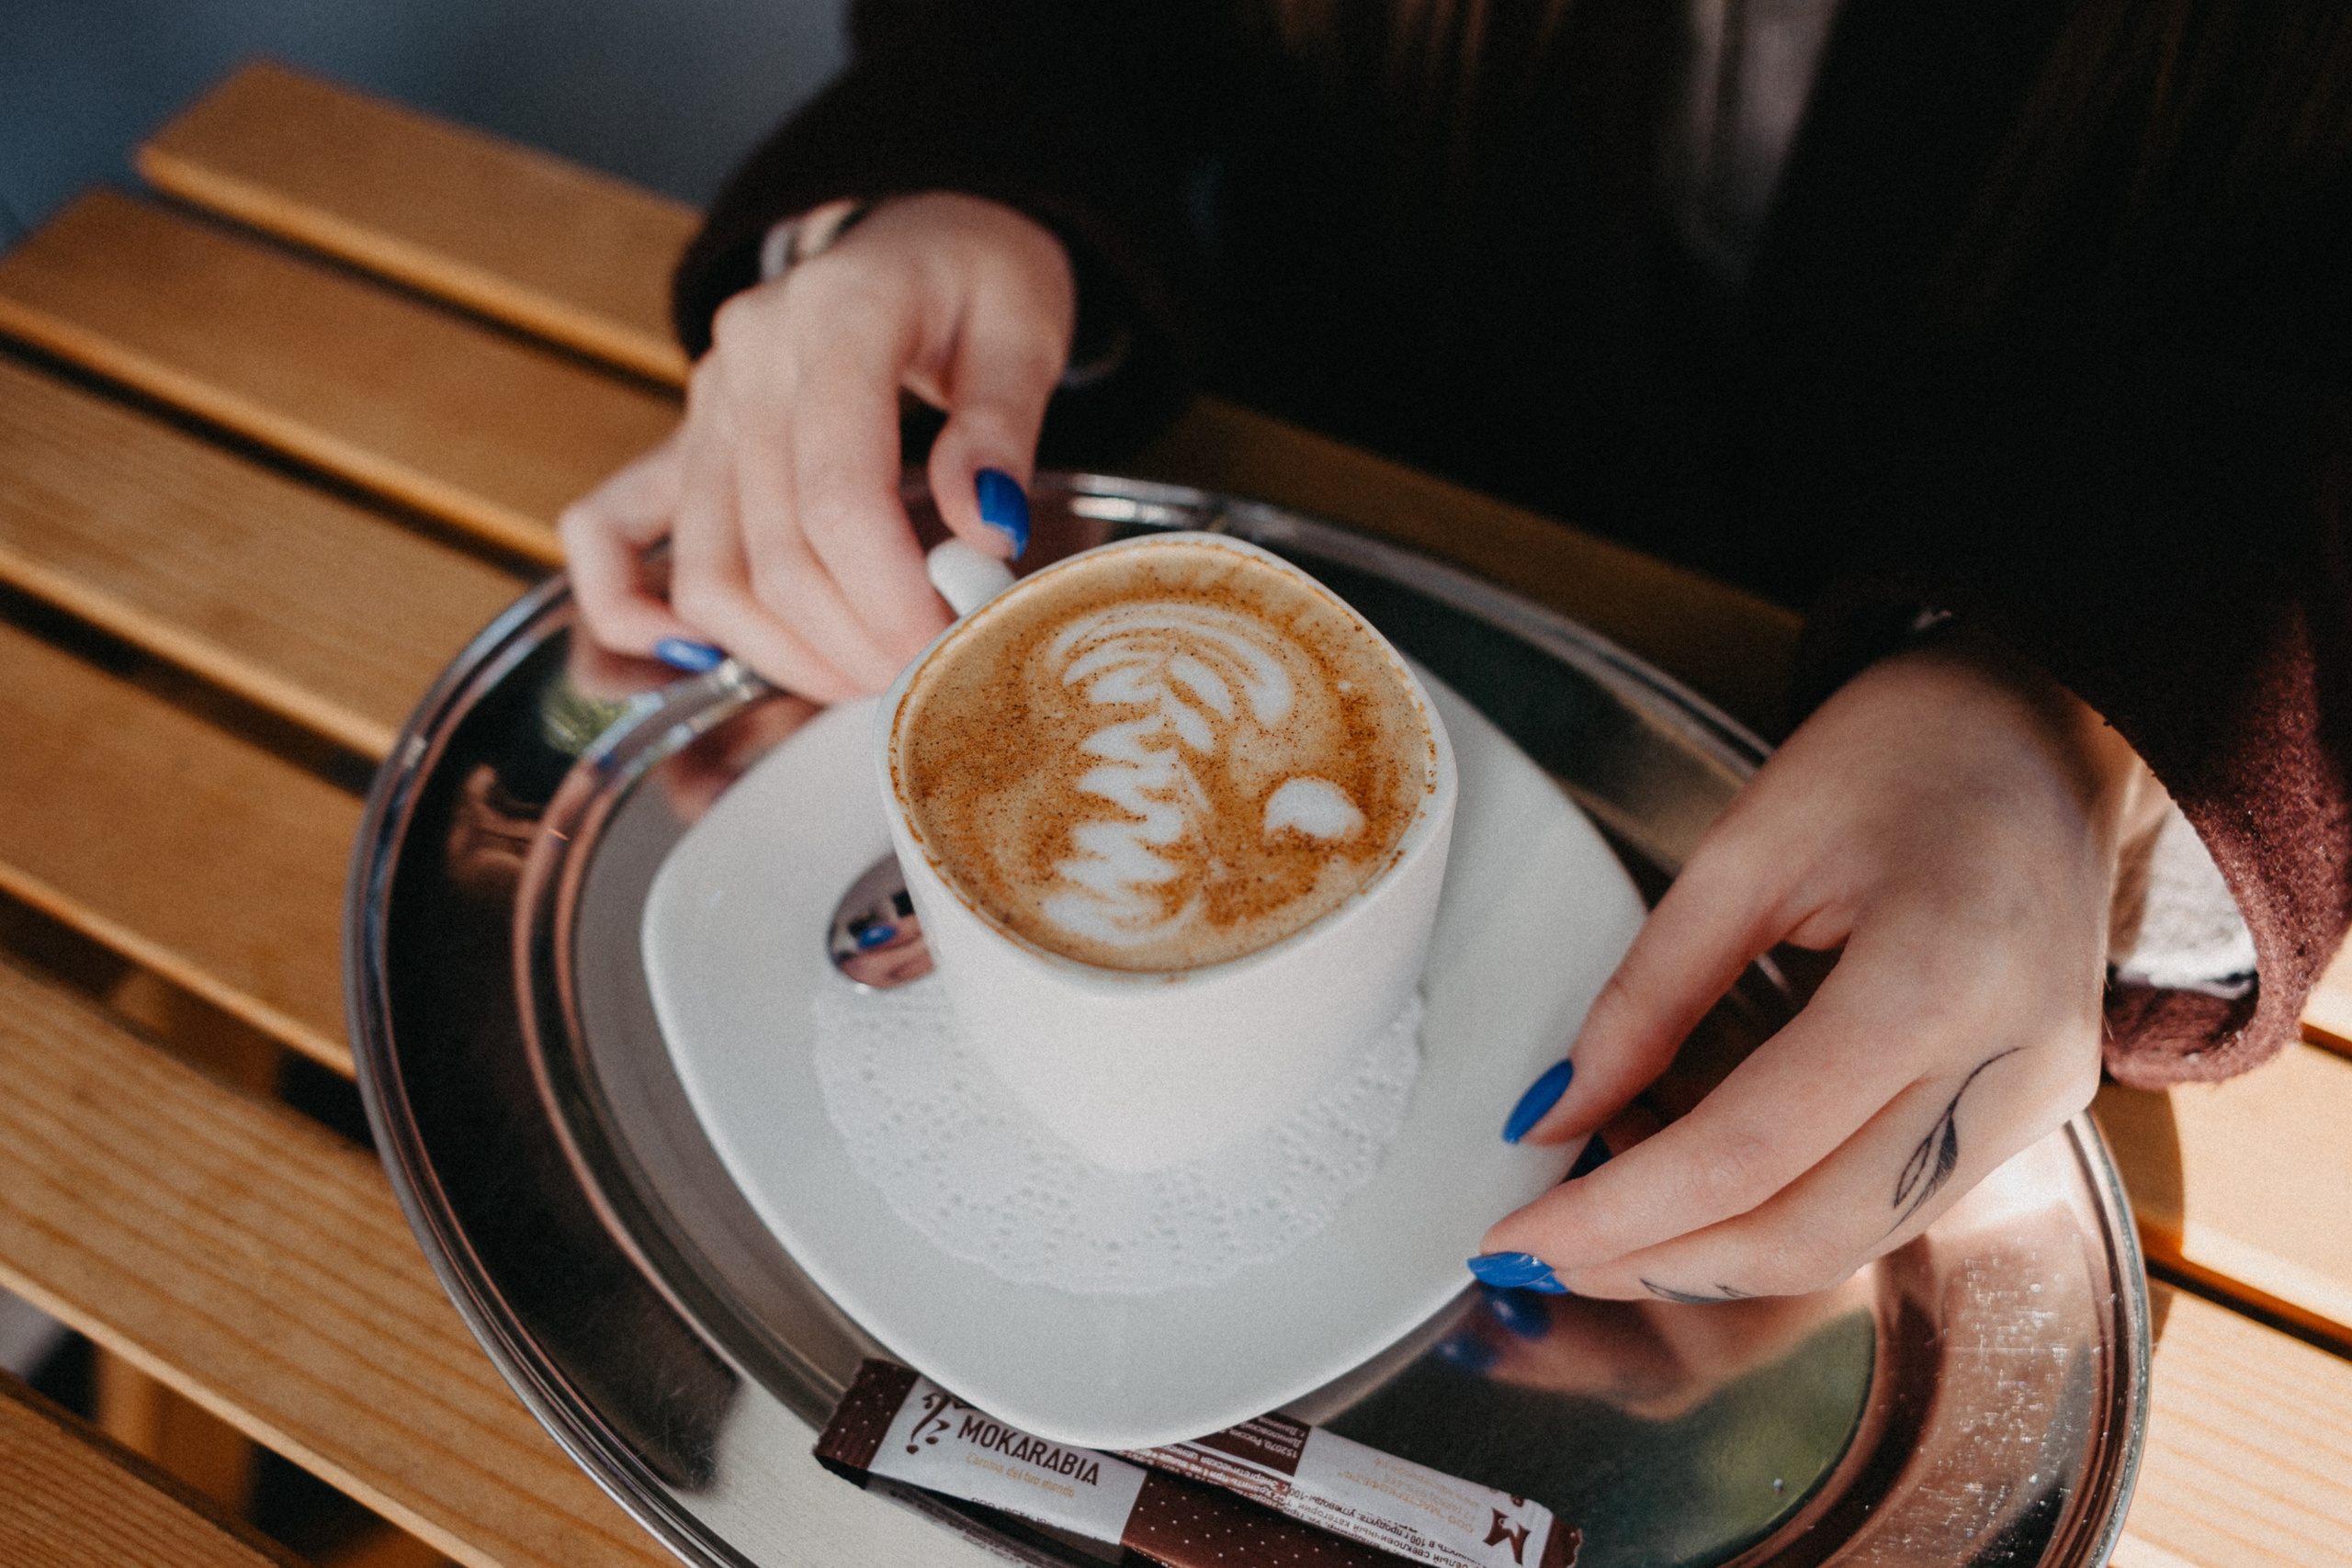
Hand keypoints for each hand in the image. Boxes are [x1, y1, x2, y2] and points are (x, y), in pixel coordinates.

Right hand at [559, 193, 1076, 698]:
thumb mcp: (1023, 329)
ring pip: (705, 570)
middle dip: (853, 641)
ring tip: (864, 677)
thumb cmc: (976, 281)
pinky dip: (636, 606)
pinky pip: (609, 530)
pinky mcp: (685, 437)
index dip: (890, 593)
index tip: (945, 647)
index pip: (839, 492)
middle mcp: (749, 359)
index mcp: (837, 315)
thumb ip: (1001, 427)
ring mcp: (704, 401)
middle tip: (925, 679)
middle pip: (775, 550)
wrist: (922, 236)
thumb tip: (983, 531)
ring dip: (783, 652)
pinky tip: (701, 654)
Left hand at [1479, 635, 2162, 1299]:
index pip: (1748, 1152)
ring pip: (1849, 1244)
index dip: (1619, 1212)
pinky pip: (1888, 1210)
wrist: (2048, 733)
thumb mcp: (1746, 848)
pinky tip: (1691, 1190)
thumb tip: (1552, 1114)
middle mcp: (2006, 1069)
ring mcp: (2033, 1105)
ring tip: (1595, 1223)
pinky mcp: (2028, 1118)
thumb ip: (1645, 993)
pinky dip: (1776, 1217)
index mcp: (1935, 980)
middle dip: (1655, 1263)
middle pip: (1806, 1234)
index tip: (1516, 1237)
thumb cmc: (1902, 755)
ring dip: (1710, 1257)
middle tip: (1536, 1255)